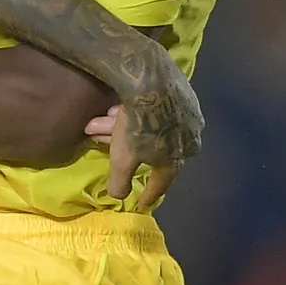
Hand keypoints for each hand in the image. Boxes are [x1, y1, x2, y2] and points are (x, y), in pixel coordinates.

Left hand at [101, 45, 202, 211]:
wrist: (152, 81)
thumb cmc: (138, 127)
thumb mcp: (123, 160)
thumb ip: (120, 182)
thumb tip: (120, 196)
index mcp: (176, 160)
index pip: (161, 183)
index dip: (148, 194)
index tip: (143, 203)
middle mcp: (188, 140)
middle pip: (149, 149)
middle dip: (121, 147)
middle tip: (99, 142)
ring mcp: (187, 116)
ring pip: (149, 127)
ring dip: (121, 128)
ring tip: (96, 123)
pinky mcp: (183, 96)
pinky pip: (155, 110)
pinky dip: (133, 114)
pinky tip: (116, 109)